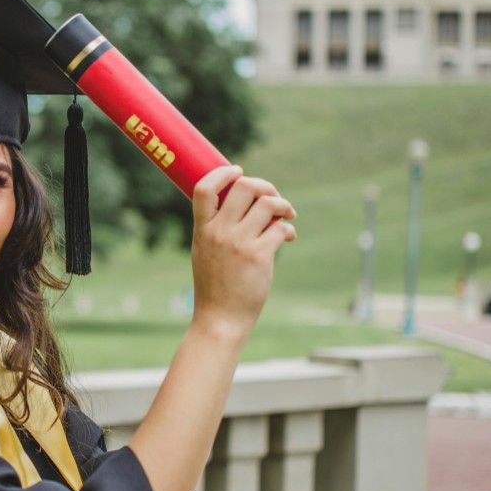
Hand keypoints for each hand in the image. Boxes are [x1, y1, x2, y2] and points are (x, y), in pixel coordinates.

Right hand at [189, 165, 296, 338]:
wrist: (220, 318)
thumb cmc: (214, 286)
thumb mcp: (204, 252)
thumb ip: (215, 228)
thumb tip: (244, 204)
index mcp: (202, 229)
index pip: (204, 188)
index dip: (223, 172)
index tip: (238, 171)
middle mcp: (219, 232)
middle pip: (244, 187)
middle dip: (265, 186)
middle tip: (273, 198)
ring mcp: (238, 243)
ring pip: (268, 204)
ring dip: (283, 205)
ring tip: (286, 215)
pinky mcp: (259, 256)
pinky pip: (280, 228)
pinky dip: (288, 229)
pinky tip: (288, 237)